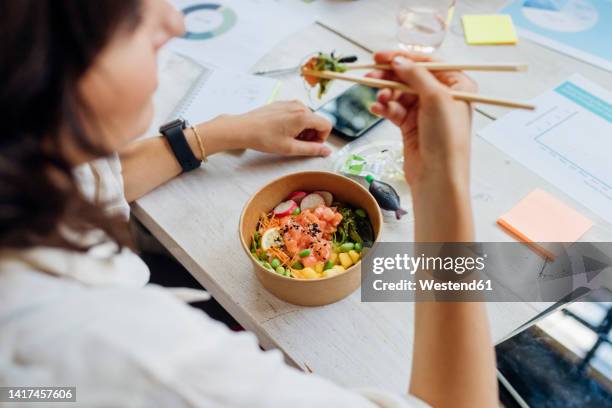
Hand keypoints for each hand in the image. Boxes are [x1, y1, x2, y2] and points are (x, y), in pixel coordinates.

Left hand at [224, 100, 331, 156]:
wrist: (243, 129)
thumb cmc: (264, 138)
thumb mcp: (290, 148)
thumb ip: (312, 149)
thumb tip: (327, 151)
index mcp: (303, 116)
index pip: (326, 125)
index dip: (322, 138)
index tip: (310, 146)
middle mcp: (299, 106)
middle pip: (316, 121)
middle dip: (312, 134)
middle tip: (297, 145)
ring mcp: (290, 103)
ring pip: (307, 117)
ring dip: (303, 129)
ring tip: (288, 138)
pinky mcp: (282, 104)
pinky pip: (297, 113)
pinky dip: (295, 123)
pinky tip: (282, 131)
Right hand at [367, 51, 476, 190]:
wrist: (437, 176)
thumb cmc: (446, 138)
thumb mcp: (435, 97)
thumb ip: (415, 75)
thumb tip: (397, 60)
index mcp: (457, 86)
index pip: (428, 63)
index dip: (404, 58)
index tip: (382, 56)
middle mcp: (442, 97)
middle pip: (411, 78)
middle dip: (390, 76)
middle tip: (371, 75)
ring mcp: (426, 113)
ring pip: (400, 94)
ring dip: (387, 93)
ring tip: (378, 98)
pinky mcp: (411, 127)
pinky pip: (394, 110)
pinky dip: (385, 108)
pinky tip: (377, 109)